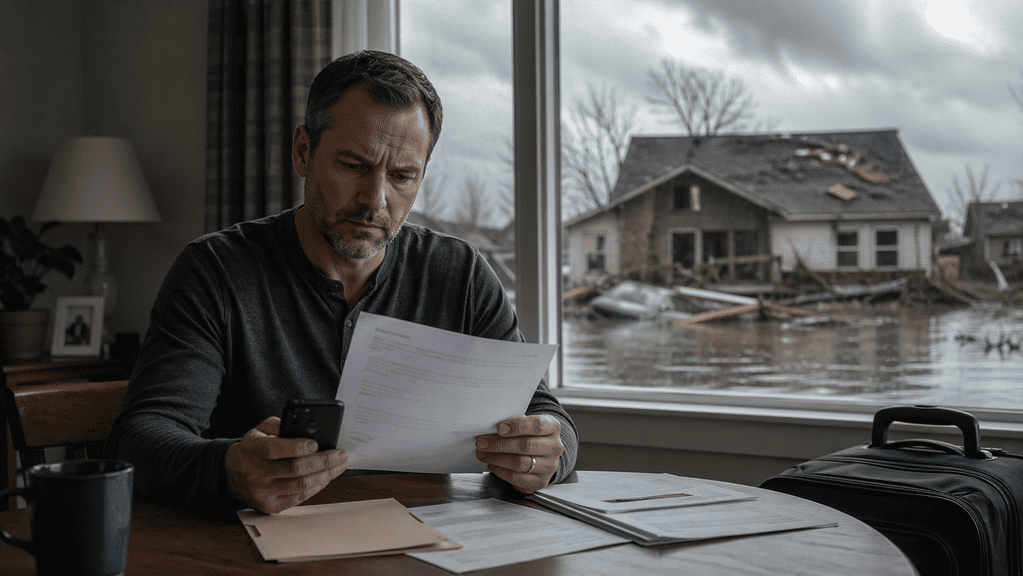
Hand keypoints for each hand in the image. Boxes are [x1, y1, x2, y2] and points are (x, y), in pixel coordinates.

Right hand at [224, 416, 347, 513]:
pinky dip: (317, 486)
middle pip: (294, 469)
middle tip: (340, 454)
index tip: (316, 443)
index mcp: (251, 449)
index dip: (297, 446)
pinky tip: (326, 477)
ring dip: (326, 475)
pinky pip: (300, 497)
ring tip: (338, 465)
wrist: (235, 472)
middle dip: (323, 461)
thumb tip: (306, 428)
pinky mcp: (270, 505)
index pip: (274, 449)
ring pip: (301, 485)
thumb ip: (281, 425)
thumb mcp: (261, 430)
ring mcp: (262, 492)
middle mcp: (255, 472)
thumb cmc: (255, 448)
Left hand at [475, 414, 563, 492]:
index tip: (499, 428)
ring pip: (519, 463)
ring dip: (496, 458)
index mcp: (552, 427)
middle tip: (482, 442)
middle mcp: (554, 447)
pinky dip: (500, 471)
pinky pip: (516, 477)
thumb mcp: (527, 423)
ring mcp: (549, 466)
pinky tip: (492, 465)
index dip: (516, 426)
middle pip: (525, 445)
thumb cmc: (531, 435)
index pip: (537, 425)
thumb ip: (514, 423)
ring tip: (483, 453)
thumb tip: (492, 427)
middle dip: (499, 444)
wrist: (542, 454)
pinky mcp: (540, 481)